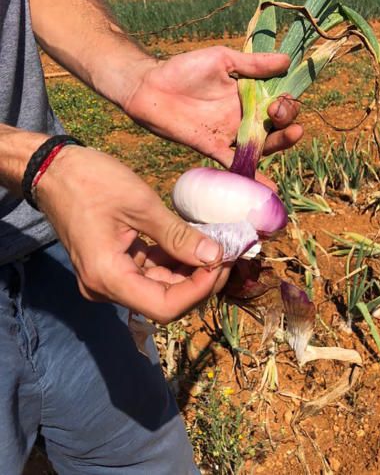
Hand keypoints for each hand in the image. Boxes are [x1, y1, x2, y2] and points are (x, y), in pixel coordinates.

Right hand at [37, 145, 229, 322]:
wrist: (54, 170)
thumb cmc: (91, 182)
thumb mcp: (141, 205)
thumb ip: (177, 235)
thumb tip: (214, 256)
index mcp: (107, 277)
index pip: (165, 307)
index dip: (199, 290)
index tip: (223, 262)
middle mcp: (106, 287)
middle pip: (164, 300)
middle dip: (200, 280)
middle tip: (227, 253)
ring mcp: (109, 277)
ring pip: (159, 287)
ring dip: (189, 271)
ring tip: (216, 246)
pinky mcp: (114, 264)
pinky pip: (149, 272)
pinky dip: (173, 261)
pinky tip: (194, 243)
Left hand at [123, 46, 301, 167]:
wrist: (150, 85)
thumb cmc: (184, 68)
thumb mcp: (223, 60)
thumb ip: (253, 64)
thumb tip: (287, 61)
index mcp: (249, 95)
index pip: (279, 102)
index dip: (287, 102)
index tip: (282, 98)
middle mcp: (243, 116)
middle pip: (276, 126)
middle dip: (287, 121)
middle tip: (279, 113)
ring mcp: (229, 133)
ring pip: (262, 144)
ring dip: (280, 142)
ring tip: (292, 134)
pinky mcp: (213, 147)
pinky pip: (236, 164)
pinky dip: (252, 175)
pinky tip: (269, 187)